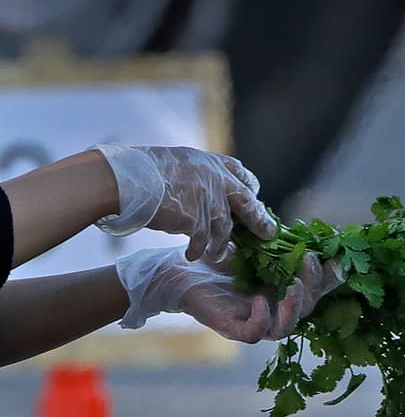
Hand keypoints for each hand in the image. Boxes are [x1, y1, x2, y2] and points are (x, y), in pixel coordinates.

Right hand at [94, 144, 276, 261]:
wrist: (126, 179)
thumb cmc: (142, 170)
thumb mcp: (179, 161)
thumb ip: (198, 174)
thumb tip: (207, 186)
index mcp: (212, 163)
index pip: (242, 176)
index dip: (249, 189)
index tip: (253, 198)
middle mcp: (216, 180)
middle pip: (247, 204)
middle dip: (259, 222)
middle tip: (266, 234)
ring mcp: (208, 200)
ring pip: (224, 229)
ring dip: (220, 244)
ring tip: (215, 254)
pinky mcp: (196, 219)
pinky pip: (203, 241)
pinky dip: (199, 249)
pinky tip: (191, 255)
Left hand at [115, 247, 339, 342]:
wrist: (176, 269)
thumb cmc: (215, 257)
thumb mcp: (252, 246)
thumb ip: (278, 245)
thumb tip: (309, 234)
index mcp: (282, 291)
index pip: (316, 290)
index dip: (330, 279)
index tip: (336, 259)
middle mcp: (273, 310)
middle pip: (307, 309)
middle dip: (314, 286)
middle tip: (310, 260)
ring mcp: (254, 321)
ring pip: (286, 328)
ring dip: (295, 307)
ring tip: (293, 284)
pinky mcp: (231, 328)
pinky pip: (255, 333)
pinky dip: (262, 318)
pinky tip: (259, 298)